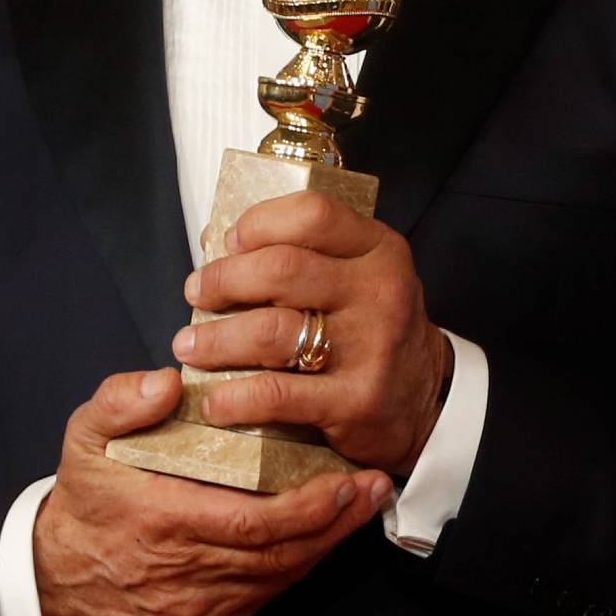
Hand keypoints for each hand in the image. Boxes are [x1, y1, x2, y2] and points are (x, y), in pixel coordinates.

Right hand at [34, 367, 391, 615]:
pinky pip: (266, 597)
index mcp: (161, 522)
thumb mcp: (83, 437)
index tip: (348, 478)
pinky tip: (323, 535)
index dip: (310, 506)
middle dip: (336, 520)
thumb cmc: (86, 498)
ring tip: (362, 504)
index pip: (252, 523)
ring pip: (281, 578)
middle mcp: (185, 574)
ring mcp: (198, 610)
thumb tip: (167, 381)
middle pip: (281, 554)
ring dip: (327, 542)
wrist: (58, 576)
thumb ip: (120, 402)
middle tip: (374, 486)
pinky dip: (298, 565)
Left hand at [176, 191, 451, 477]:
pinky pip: (277, 395)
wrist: (424, 401)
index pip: (312, 214)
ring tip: (191, 346)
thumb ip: (300, 253)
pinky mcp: (356, 401)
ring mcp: (371, 348)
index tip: (227, 244)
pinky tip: (216, 401)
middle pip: (281, 268)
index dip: (257, 223)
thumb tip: (215, 239)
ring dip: (216, 339)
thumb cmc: (372, 330)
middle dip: (223, 280)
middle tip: (198, 293)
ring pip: (271, 330)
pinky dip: (233, 398)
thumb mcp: (357, 277)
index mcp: (379, 252)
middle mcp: (381, 293)